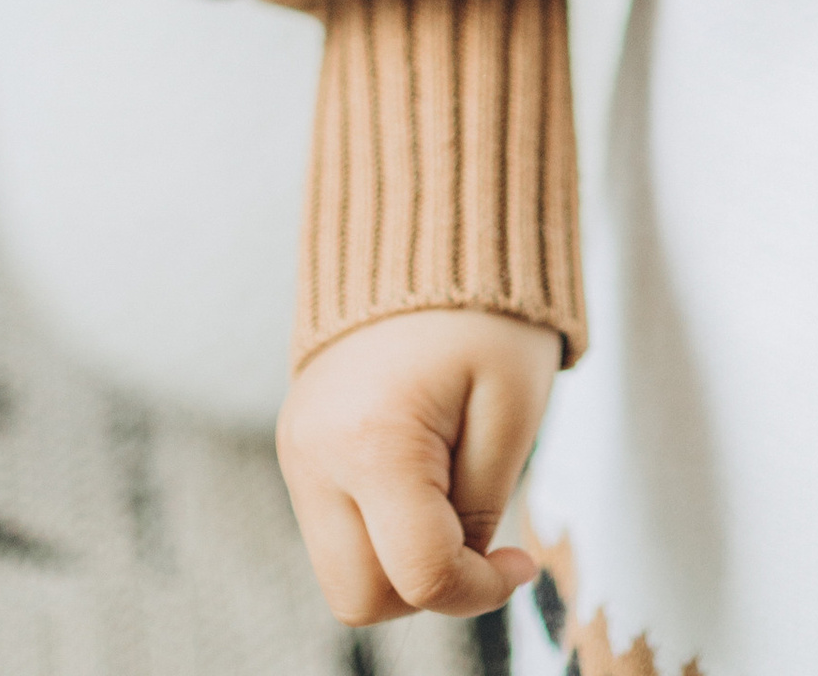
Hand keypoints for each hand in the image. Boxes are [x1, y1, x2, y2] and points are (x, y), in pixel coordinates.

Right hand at [277, 304, 559, 625]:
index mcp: (373, 444)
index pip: (419, 577)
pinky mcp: (296, 444)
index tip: (521, 560)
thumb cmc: (487, 308)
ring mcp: (296, 451)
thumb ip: (485, 506)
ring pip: (343, 573)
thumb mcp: (514, 407)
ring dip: (402, 559)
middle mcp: (314, 457)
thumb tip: (460, 571)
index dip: (480, 589)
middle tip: (481, 532)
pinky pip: (335, 528)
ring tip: (451, 488)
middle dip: (428, 586)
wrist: (426, 218)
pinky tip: (423, 470)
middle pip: (361, 598)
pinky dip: (382, 526)